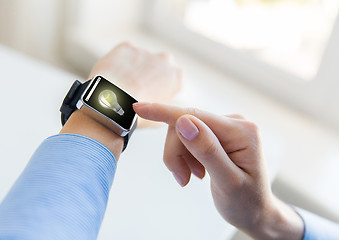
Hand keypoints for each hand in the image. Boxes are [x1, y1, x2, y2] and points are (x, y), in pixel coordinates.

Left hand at [89, 42, 182, 126]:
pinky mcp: (127, 47)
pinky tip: (113, 77)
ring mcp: (145, 51)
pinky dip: (119, 63)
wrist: (113, 103)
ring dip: (134, 68)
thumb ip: (164, 107)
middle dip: (150, 73)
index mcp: (177, 76)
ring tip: (122, 86)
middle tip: (137, 89)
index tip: (152, 94)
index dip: (162, 87)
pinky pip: (124, 55)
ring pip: (140, 59)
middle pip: (158, 65)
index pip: (173, 79)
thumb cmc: (136, 115)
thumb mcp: (159, 120)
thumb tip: (159, 108)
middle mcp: (165, 60)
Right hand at [133, 102, 303, 239]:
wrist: (255, 211)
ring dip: (180, 157)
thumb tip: (183, 122)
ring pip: (182, 132)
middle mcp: (234, 123)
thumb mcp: (228, 181)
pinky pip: (188, 138)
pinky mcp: (217, 134)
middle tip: (181, 178)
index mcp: (242, 131)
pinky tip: (196, 171)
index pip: (195, 115)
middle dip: (176, 152)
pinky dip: (185, 156)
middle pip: (185, 125)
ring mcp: (225, 127)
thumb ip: (207, 151)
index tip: (139, 108)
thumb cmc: (247, 201)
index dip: (164, 112)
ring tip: (191, 177)